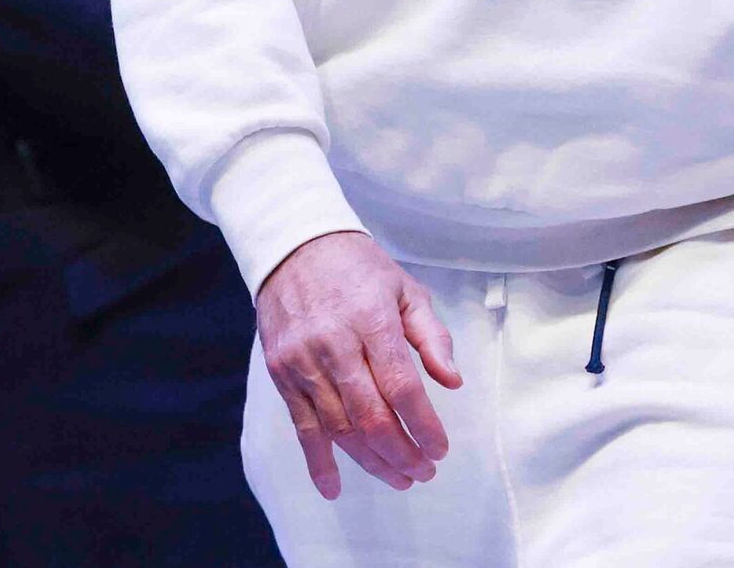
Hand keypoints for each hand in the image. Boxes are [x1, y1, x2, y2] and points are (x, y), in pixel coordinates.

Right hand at [256, 230, 462, 499]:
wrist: (292, 246)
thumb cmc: (358, 269)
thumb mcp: (405, 289)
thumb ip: (431, 337)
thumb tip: (452, 382)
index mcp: (371, 320)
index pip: (401, 387)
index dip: (424, 427)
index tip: (440, 449)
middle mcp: (334, 343)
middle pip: (371, 416)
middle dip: (402, 454)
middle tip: (424, 471)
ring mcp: (303, 360)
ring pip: (340, 428)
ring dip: (372, 462)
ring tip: (399, 478)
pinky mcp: (281, 371)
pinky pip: (302, 425)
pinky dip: (318, 461)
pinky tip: (333, 487)